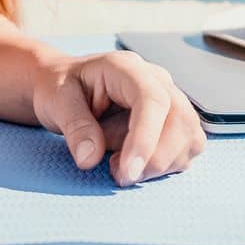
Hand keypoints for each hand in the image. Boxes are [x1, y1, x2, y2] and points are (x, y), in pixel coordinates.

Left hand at [31, 50, 207, 186]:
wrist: (66, 86)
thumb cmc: (61, 88)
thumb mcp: (55, 101)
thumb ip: (74, 127)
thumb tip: (90, 158)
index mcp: (126, 68)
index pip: (152, 100)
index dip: (145, 139)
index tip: (127, 172)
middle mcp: (155, 80)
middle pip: (180, 119)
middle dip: (156, 158)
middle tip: (121, 176)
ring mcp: (169, 99)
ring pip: (189, 136)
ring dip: (162, 163)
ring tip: (123, 166)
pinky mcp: (174, 121)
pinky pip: (187, 147)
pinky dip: (167, 164)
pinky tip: (137, 163)